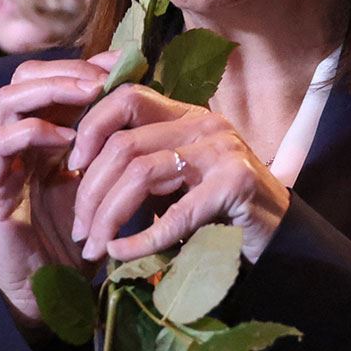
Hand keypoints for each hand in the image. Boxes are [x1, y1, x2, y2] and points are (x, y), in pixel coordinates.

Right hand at [0, 54, 114, 327]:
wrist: (54, 294)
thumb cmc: (82, 235)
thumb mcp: (103, 179)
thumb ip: (111, 143)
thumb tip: (145, 99)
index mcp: (42, 135)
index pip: (49, 77)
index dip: (82, 64)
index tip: (120, 61)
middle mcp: (15, 141)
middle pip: (22, 78)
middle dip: (65, 70)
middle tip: (103, 78)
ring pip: (6, 101)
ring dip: (50, 91)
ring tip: (89, 96)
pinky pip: (0, 145)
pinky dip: (33, 132)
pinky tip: (66, 141)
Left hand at [68, 84, 289, 264]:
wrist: (279, 238)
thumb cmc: (221, 211)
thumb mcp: (178, 179)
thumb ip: (142, 167)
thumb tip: (79, 178)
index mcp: (187, 115)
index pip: (127, 97)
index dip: (91, 128)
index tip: (71, 168)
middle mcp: (204, 124)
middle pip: (124, 143)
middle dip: (90, 191)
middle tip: (79, 230)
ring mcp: (222, 152)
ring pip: (140, 172)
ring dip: (108, 216)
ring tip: (95, 247)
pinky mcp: (235, 185)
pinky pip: (173, 213)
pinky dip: (141, 238)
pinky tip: (122, 253)